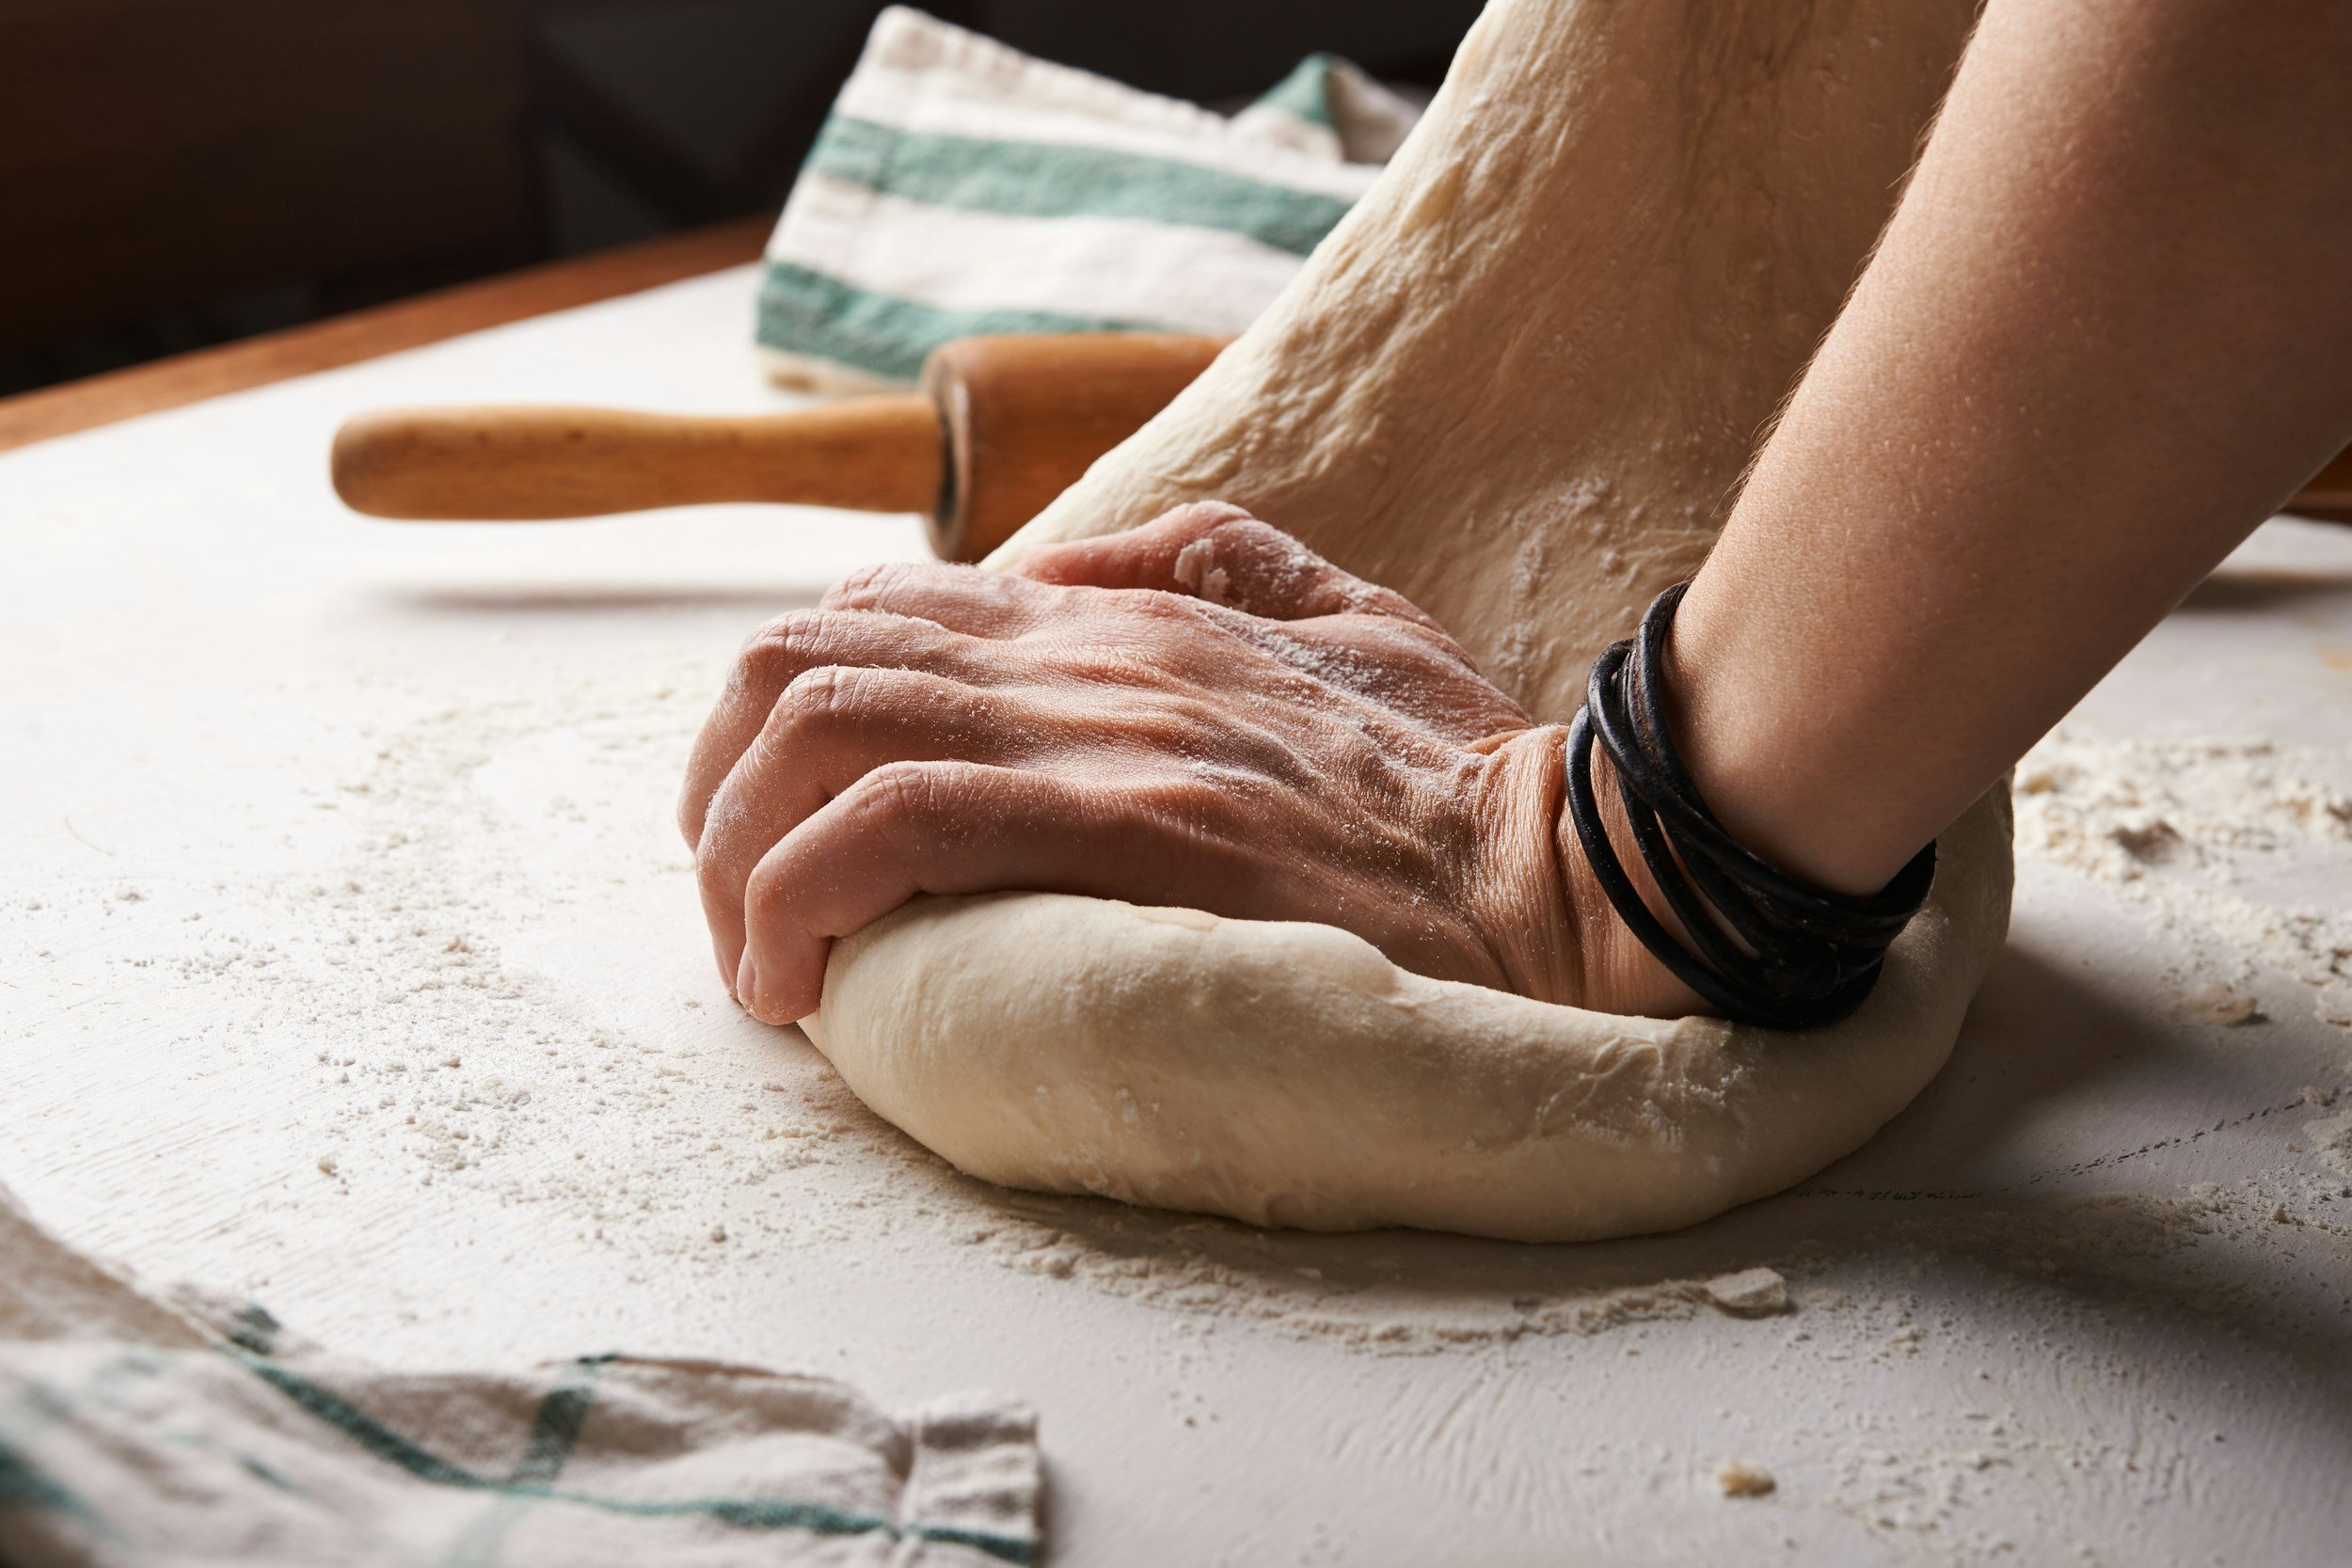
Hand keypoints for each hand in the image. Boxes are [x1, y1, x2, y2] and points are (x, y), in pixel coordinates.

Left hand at [679, 503, 1693, 1023]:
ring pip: (817, 728)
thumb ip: (1214, 559)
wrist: (1566, 866)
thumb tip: (1072, 561)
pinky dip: (799, 897)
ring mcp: (1100, 731)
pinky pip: (889, 825)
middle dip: (720, 787)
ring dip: (737, 854)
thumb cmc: (1461, 772)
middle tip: (740, 908)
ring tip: (759, 964)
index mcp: (1121, 615)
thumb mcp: (1347, 612)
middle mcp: (1084, 652)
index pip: (875, 609)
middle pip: (802, 659)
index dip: (784, 713)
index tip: (784, 830)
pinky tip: (800, 984)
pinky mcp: (1123, 824)